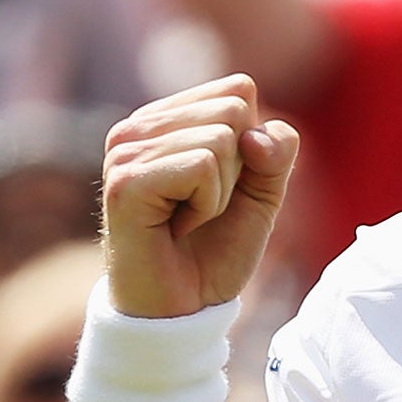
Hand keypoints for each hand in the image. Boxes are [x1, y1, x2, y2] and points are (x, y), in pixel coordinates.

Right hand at [100, 74, 299, 318]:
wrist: (182, 312)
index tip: (219, 187)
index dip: (251, 146)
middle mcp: (137, 126)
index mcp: (164, 119)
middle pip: (234, 109)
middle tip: (202, 208)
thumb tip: (254, 134)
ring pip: (221, 137)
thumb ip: (276, 152)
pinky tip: (177, 227)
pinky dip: (207, 204)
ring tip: (187, 219)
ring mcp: (125, 150)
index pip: (238, 89)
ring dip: (221, 192)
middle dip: (238, 168)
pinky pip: (203, 165)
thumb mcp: (262, 194)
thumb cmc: (214, 252)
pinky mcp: (125, 180)